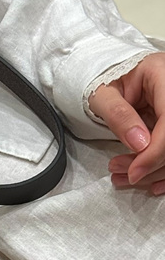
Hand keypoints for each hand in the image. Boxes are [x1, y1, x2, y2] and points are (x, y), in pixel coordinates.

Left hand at [88, 52, 164, 195]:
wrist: (108, 79)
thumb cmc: (104, 80)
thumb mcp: (102, 94)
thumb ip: (119, 116)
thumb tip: (140, 144)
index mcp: (162, 75)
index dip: (156, 151)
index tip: (135, 172)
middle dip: (151, 164)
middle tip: (122, 174)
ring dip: (154, 171)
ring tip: (123, 177)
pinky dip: (163, 171)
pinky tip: (150, 184)